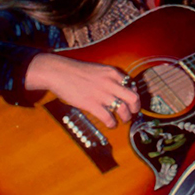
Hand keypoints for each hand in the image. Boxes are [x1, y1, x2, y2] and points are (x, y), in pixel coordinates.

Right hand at [25, 52, 139, 126]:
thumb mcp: (98, 69)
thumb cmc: (76, 71)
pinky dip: (112, 123)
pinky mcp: (92, 104)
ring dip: (125, 118)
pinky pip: (109, 118)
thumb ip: (109, 78)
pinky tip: (111, 124)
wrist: (59, 72)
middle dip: (136, 108)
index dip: (134, 95)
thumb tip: (119, 89)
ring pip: (124, 110)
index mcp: (112, 73)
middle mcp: (110, 83)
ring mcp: (102, 94)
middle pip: (133, 98)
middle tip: (132, 112)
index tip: (131, 101)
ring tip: (122, 120)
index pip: (132, 85)